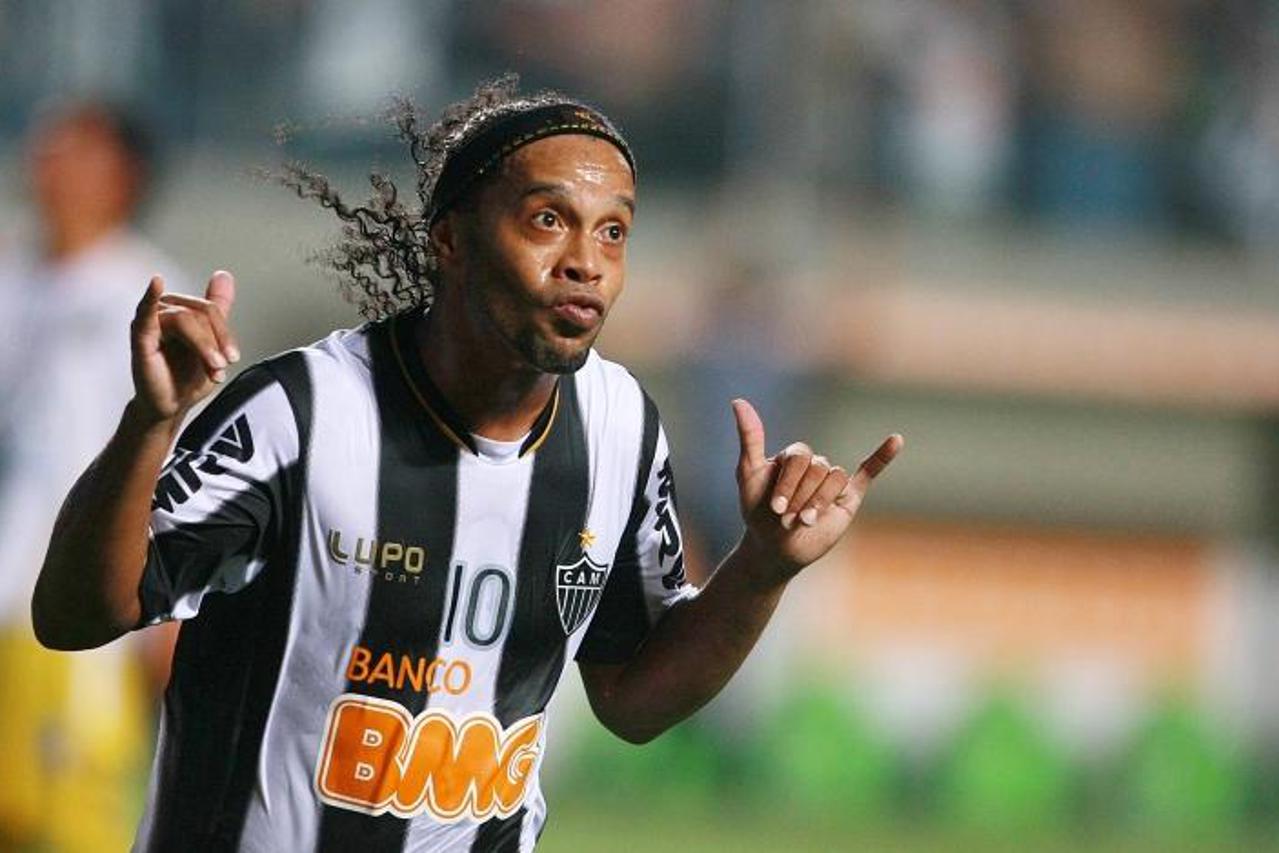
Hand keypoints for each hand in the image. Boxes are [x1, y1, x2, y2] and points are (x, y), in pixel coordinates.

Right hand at [130, 271, 239, 422]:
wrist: (170, 405)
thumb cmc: (186, 376)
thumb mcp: (211, 342)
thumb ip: (217, 308)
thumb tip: (224, 274)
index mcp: (182, 310)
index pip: (209, 309)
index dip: (225, 333)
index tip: (233, 358)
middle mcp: (166, 311)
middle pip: (201, 312)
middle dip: (216, 342)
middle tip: (221, 367)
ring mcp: (151, 321)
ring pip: (185, 319)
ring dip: (204, 346)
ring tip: (212, 368)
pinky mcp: (140, 335)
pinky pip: (146, 312)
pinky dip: (150, 296)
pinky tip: (156, 283)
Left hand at [732, 398, 901, 579]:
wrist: (774, 549)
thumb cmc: (758, 512)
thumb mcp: (748, 473)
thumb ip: (750, 437)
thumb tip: (738, 401)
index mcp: (794, 456)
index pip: (800, 456)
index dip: (788, 483)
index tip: (776, 508)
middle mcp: (815, 465)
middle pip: (818, 468)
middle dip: (801, 496)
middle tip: (788, 518)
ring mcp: (832, 481)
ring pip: (835, 479)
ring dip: (818, 502)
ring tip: (804, 521)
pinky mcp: (848, 496)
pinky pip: (869, 472)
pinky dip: (883, 456)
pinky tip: (896, 440)